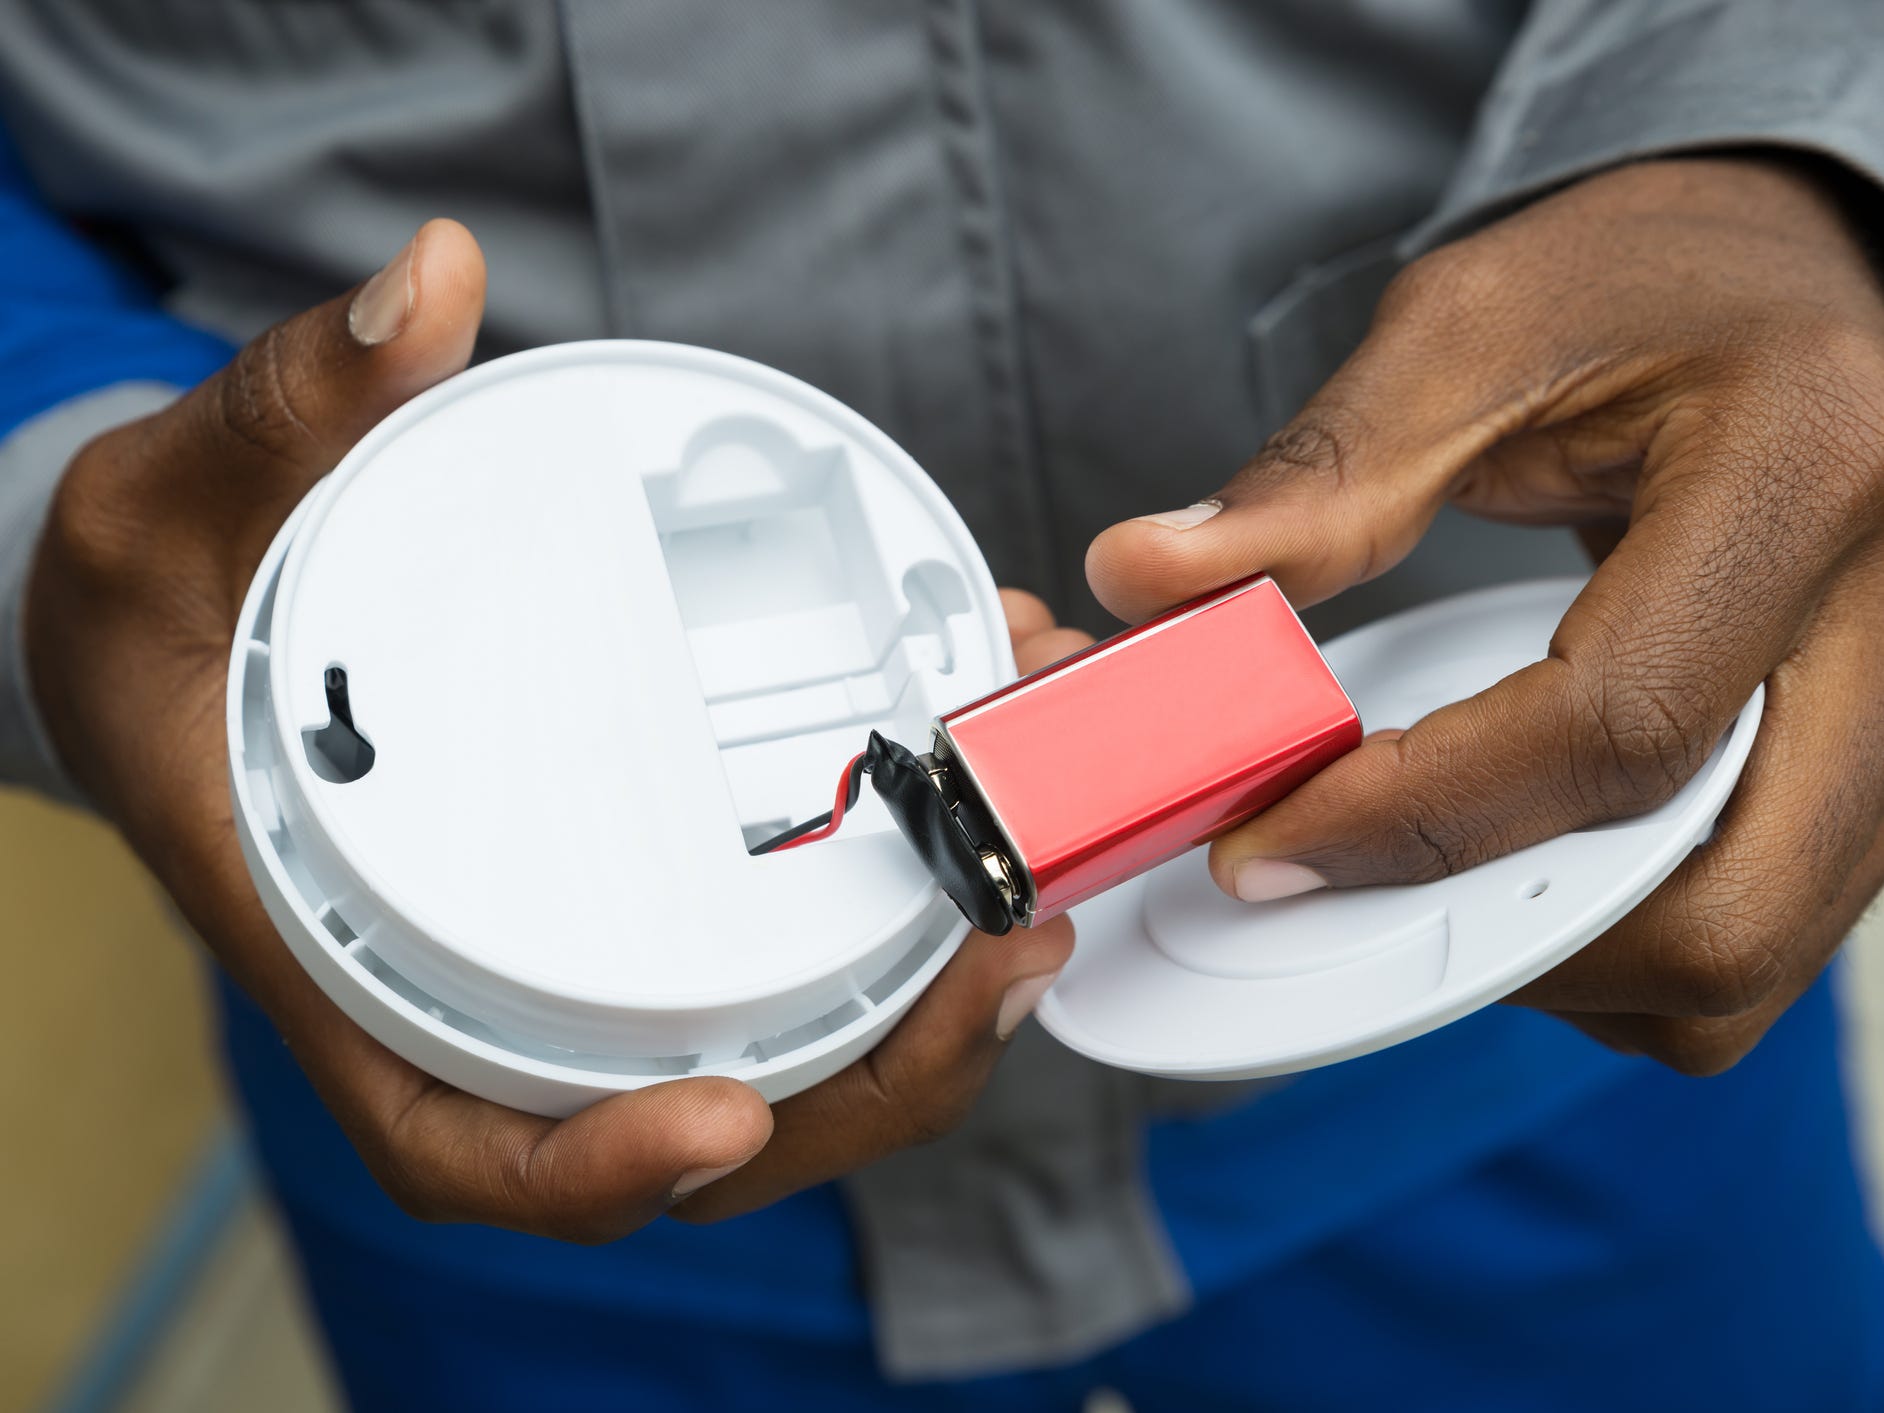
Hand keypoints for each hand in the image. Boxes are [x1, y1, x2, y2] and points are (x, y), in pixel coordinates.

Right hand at [26, 221, 1071, 1238]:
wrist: (181, 653)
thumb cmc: (159, 626)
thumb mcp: (169, 513)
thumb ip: (286, 414)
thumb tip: (426, 284)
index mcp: (351, 966)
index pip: (468, 1139)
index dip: (597, 1164)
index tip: (725, 1113)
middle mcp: (481, 1002)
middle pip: (692, 1133)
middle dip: (870, 1074)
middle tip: (1005, 940)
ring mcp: (572, 967)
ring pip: (771, 1057)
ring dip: (923, 1000)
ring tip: (1034, 871)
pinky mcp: (631, 909)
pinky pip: (782, 961)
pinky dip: (894, 906)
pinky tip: (970, 781)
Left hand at [1088, 157, 1883, 1074]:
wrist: (1780, 266)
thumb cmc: (1650, 275)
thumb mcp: (1473, 328)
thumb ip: (1322, 475)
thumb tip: (1147, 577)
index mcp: (1807, 469)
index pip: (1616, 726)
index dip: (1418, 815)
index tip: (1265, 844)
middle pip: (1726, 906)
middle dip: (1510, 942)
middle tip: (1349, 884)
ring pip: (1755, 943)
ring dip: (1568, 956)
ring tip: (1427, 866)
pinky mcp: (1865, 746)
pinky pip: (1758, 905)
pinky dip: (1620, 923)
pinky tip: (1516, 848)